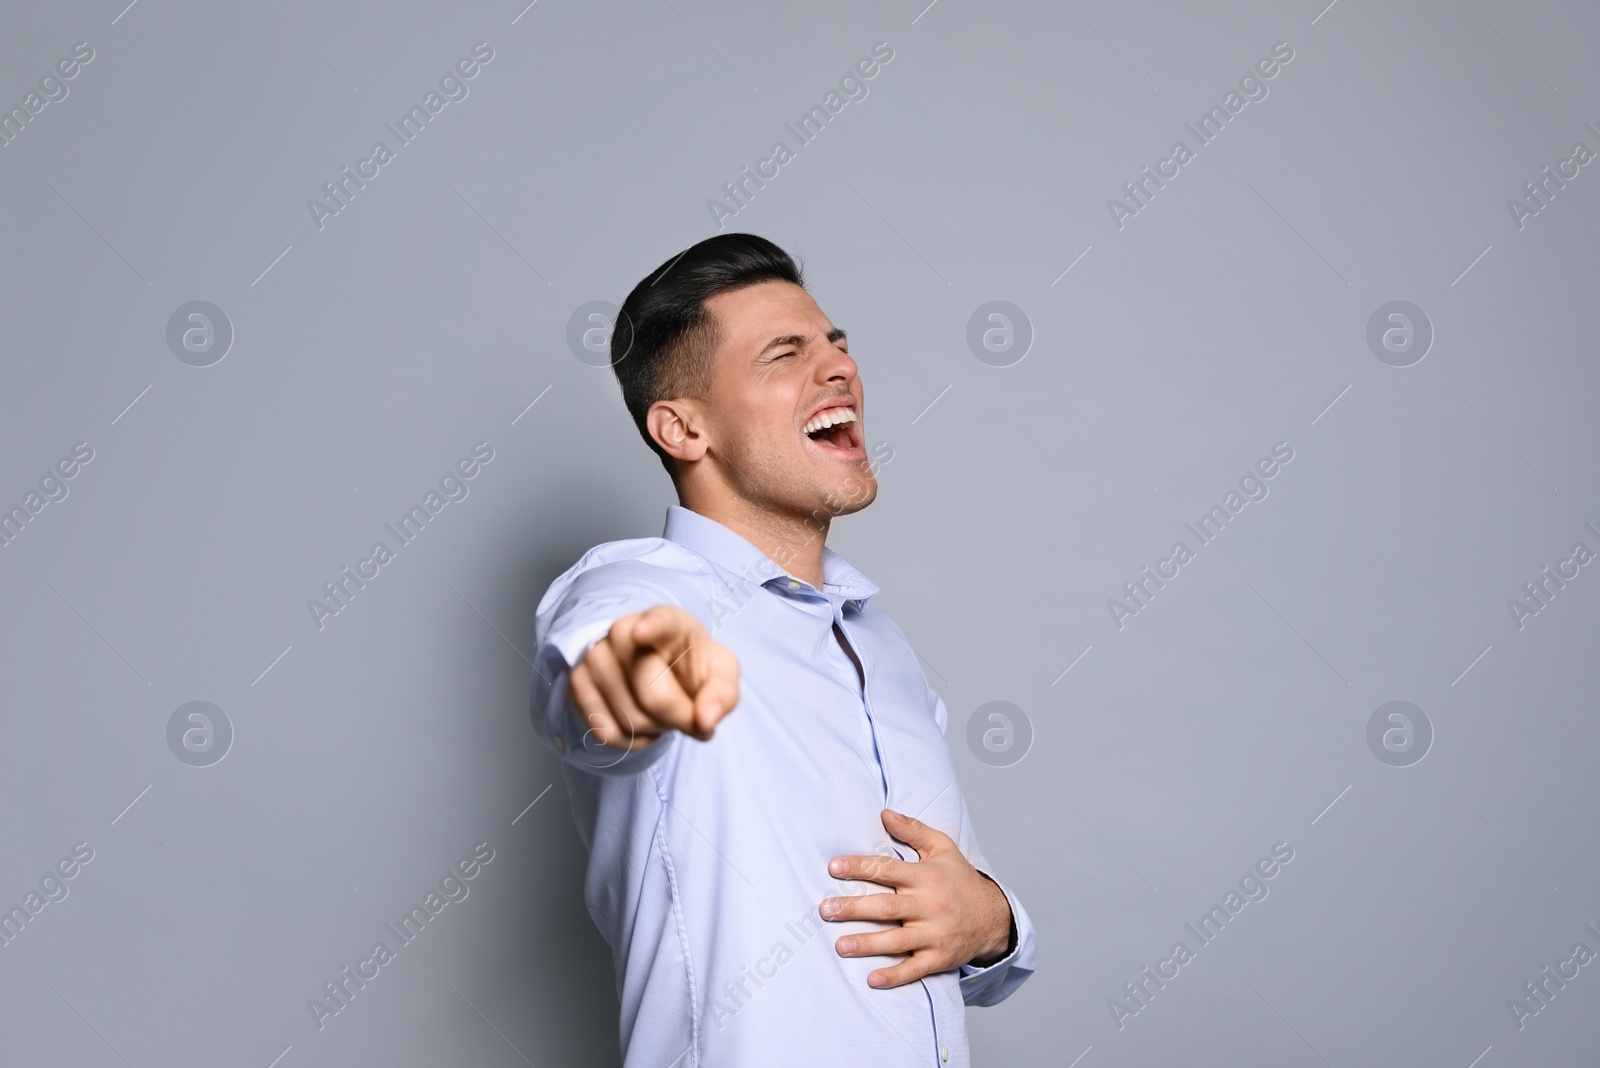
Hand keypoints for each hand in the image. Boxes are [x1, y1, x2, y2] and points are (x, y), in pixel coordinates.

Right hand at [567, 605, 739, 750]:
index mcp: (668, 621)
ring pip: (630, 719)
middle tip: (686, 711)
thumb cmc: (692, 668)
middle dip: (679, 717)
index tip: (641, 632)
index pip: (660, 622)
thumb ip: (722, 695)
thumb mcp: (720, 674)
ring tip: (660, 710)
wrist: (661, 671)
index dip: (651, 628)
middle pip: (654, 695)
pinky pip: (606, 732)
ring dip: (654, 729)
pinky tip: (639, 723)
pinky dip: (630, 741)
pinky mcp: (577, 682)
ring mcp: (596, 656)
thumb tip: (706, 721)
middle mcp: (625, 631)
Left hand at [820, 809, 1013, 988]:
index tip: (834, 867)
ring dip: (868, 944)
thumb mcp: (942, 848)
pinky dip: (895, 976)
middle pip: (887, 907)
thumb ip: (913, 830)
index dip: (860, 867)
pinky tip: (873, 979)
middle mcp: (929, 906)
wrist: (993, 916)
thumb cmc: (960, 879)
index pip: (887, 869)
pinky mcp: (939, 958)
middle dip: (854, 908)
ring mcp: (934, 934)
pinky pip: (915, 969)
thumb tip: (885, 813)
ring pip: (897, 940)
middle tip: (826, 910)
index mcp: (926, 877)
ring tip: (840, 946)